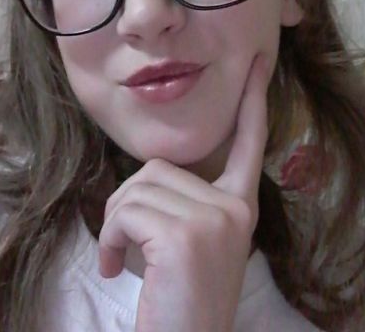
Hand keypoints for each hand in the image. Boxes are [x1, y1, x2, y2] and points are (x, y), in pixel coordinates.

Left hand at [98, 54, 270, 331]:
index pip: (248, 142)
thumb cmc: (179, 301)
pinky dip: (108, 239)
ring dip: (115, 224)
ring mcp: (215, 220)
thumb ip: (186, 201)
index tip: (256, 64)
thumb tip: (152, 176)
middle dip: (127, 202)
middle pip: (159, 166)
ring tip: (122, 260)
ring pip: (138, 186)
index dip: (251, 101)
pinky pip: (126, 210)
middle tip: (124, 245)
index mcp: (239, 207)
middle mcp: (235, 208)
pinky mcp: (186, 236)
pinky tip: (117, 269)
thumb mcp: (194, 244)